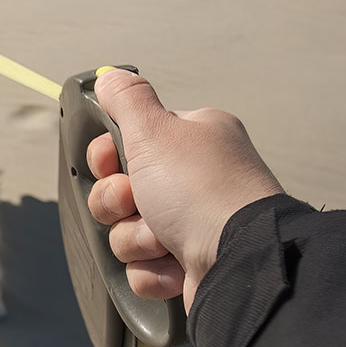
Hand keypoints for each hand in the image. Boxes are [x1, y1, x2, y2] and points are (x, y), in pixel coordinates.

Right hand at [86, 69, 283, 311]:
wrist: (238, 261)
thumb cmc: (202, 190)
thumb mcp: (157, 130)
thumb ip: (128, 99)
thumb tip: (111, 76)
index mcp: (192, 140)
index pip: (129, 140)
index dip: (107, 156)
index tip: (108, 163)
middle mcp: (195, 179)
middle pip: (121, 189)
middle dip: (117, 202)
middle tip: (135, 201)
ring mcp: (193, 225)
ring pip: (128, 232)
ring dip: (136, 238)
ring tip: (163, 239)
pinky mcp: (189, 265)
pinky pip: (144, 268)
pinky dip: (153, 270)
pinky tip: (174, 265)